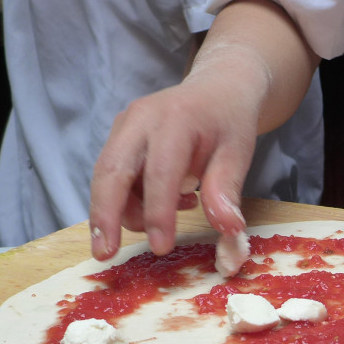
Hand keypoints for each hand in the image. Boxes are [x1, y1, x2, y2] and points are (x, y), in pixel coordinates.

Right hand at [89, 47, 263, 259]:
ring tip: (161, 224)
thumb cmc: (228, 121)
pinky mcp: (118, 138)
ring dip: (123, 212)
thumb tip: (228, 232)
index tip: (161, 248)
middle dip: (105, 216)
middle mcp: (140, 119)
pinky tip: (162, 205)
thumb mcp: (239, 153)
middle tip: (105, 254)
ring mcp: (124, 127)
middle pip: (111, 171)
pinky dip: (129, 201)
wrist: (217, 89)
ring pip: (107, 178)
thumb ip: (227, 191)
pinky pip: (113, 177)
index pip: (159, 172)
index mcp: (175, 119)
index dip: (157, 213)